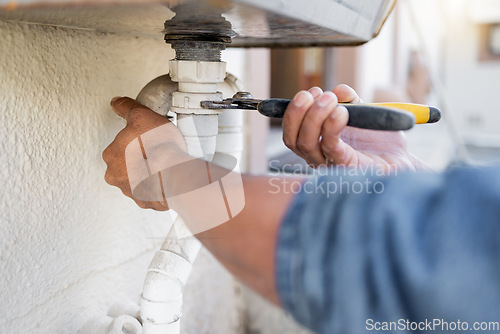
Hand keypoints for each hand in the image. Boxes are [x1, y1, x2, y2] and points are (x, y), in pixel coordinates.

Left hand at [102, 97, 185, 210]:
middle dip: (138, 160)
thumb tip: (116, 102)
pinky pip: (151, 194)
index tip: (145, 139)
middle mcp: (117, 177)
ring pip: (138, 181)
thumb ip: (126, 107)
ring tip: (164, 165)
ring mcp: (132, 192)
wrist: (174, 173)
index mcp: (111, 156)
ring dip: (148, 174)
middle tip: (154, 152)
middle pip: (125, 165)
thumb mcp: (141, 115)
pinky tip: (167, 179)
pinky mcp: (147, 202)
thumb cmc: (157, 146)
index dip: (134, 140)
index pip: (119, 146)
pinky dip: (158, 187)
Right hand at [282, 84, 429, 170]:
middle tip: (314, 93)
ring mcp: (329, 163)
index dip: (295, 110)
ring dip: (314, 117)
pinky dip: (332, 127)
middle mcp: (317, 155)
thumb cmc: (379, 139)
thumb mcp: (363, 111)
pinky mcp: (345, 166)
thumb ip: (350, 100)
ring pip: (306, 144)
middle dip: (297, 113)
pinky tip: (341, 113)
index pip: (293, 130)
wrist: (401, 158)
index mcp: (316, 142)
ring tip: (330, 99)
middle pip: (292, 139)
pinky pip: (330, 147)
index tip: (312, 91)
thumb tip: (339, 90)